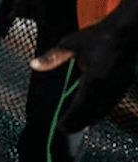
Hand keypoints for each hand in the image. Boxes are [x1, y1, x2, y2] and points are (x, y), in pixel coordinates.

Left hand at [31, 7, 137, 131]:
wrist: (127, 31)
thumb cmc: (98, 36)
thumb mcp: (71, 44)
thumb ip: (52, 57)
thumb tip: (33, 65)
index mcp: (95, 78)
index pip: (80, 106)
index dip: (71, 120)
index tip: (60, 128)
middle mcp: (108, 87)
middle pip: (92, 113)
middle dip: (78, 123)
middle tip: (65, 130)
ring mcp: (119, 87)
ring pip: (104, 110)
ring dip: (90, 119)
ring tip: (76, 125)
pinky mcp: (125, 85)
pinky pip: (112, 104)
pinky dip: (101, 111)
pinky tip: (92, 113)